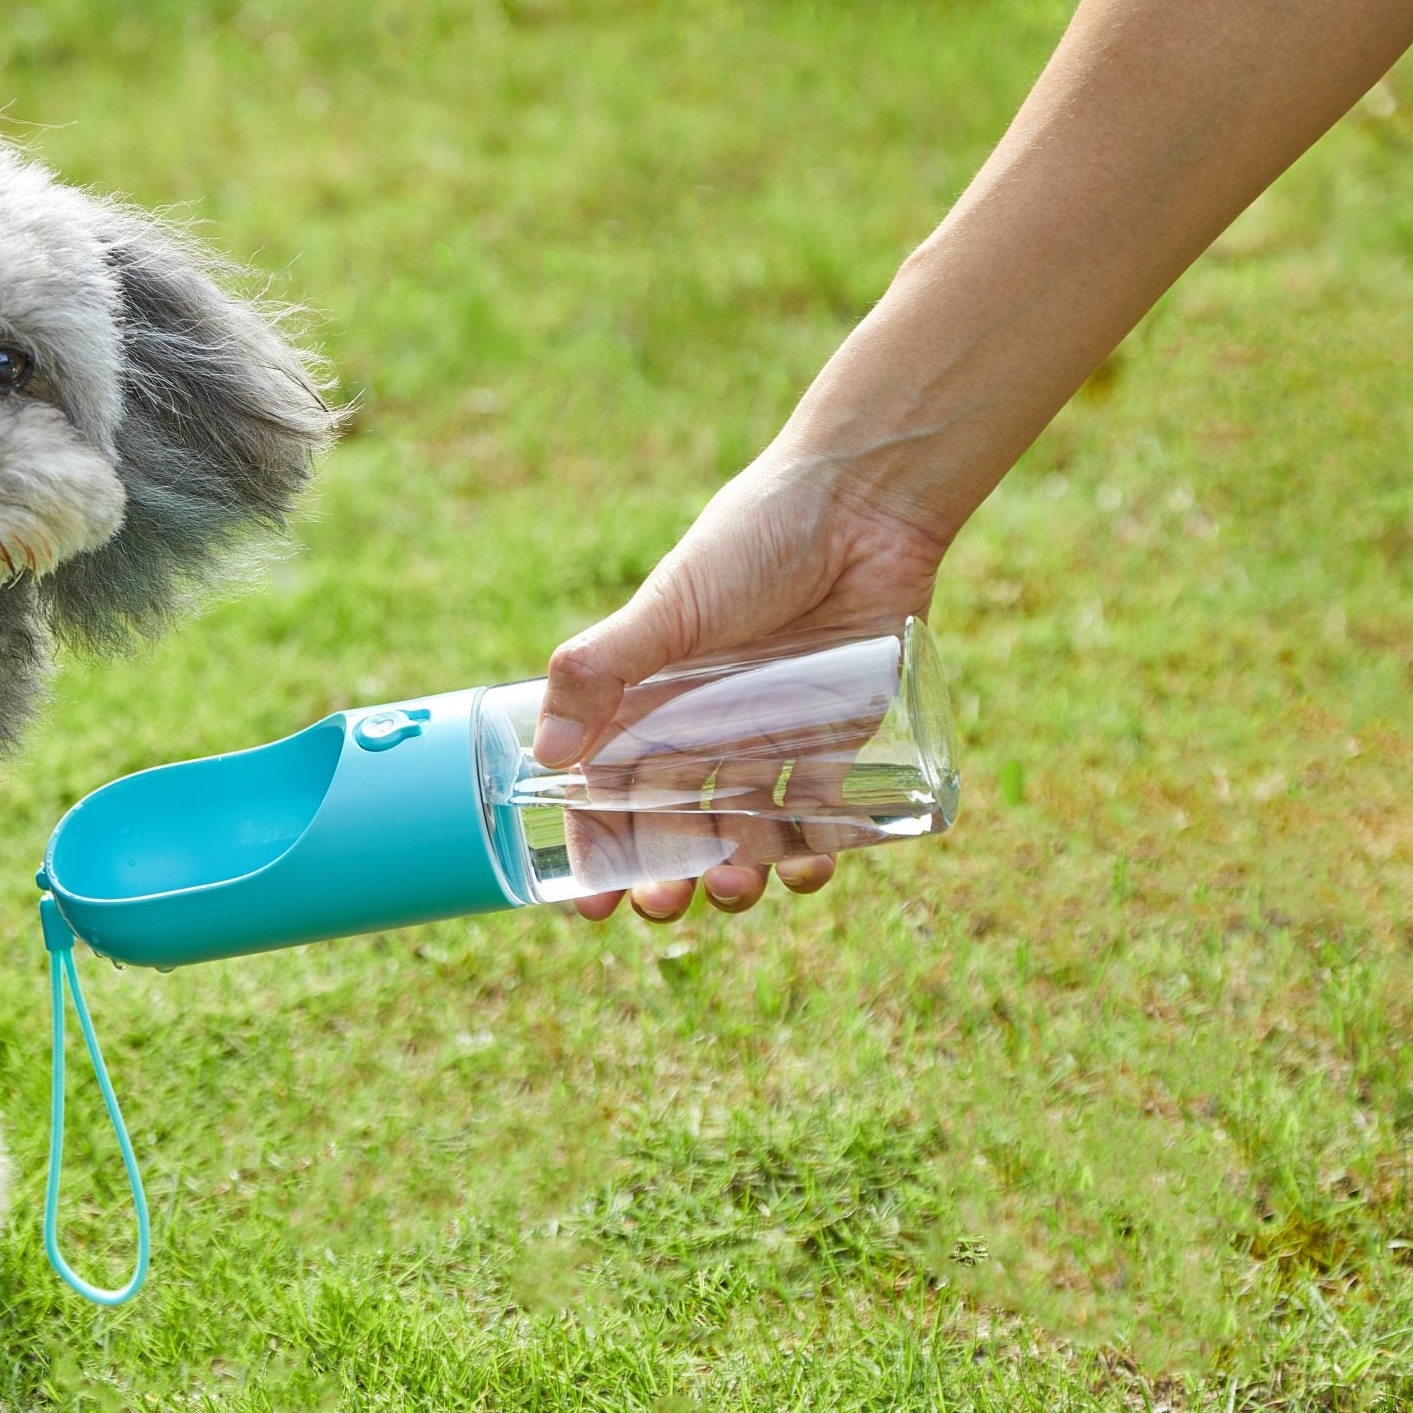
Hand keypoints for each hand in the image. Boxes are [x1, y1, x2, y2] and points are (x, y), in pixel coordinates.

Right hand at [539, 446, 952, 922]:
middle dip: (664, 880)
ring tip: (737, 886)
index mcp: (646, 706)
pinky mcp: (838, 740)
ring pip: (746, 835)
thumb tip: (551, 754)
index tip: (594, 907)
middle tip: (666, 904)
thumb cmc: (750, 543)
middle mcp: (702, 733)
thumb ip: (600, 670)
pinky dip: (816, 850)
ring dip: (737, 876)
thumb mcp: (665, 607)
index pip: (607, 797)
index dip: (596, 856)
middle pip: (673, 831)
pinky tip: (810, 863)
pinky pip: (822, 816)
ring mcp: (770, 741)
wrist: (861, 505)